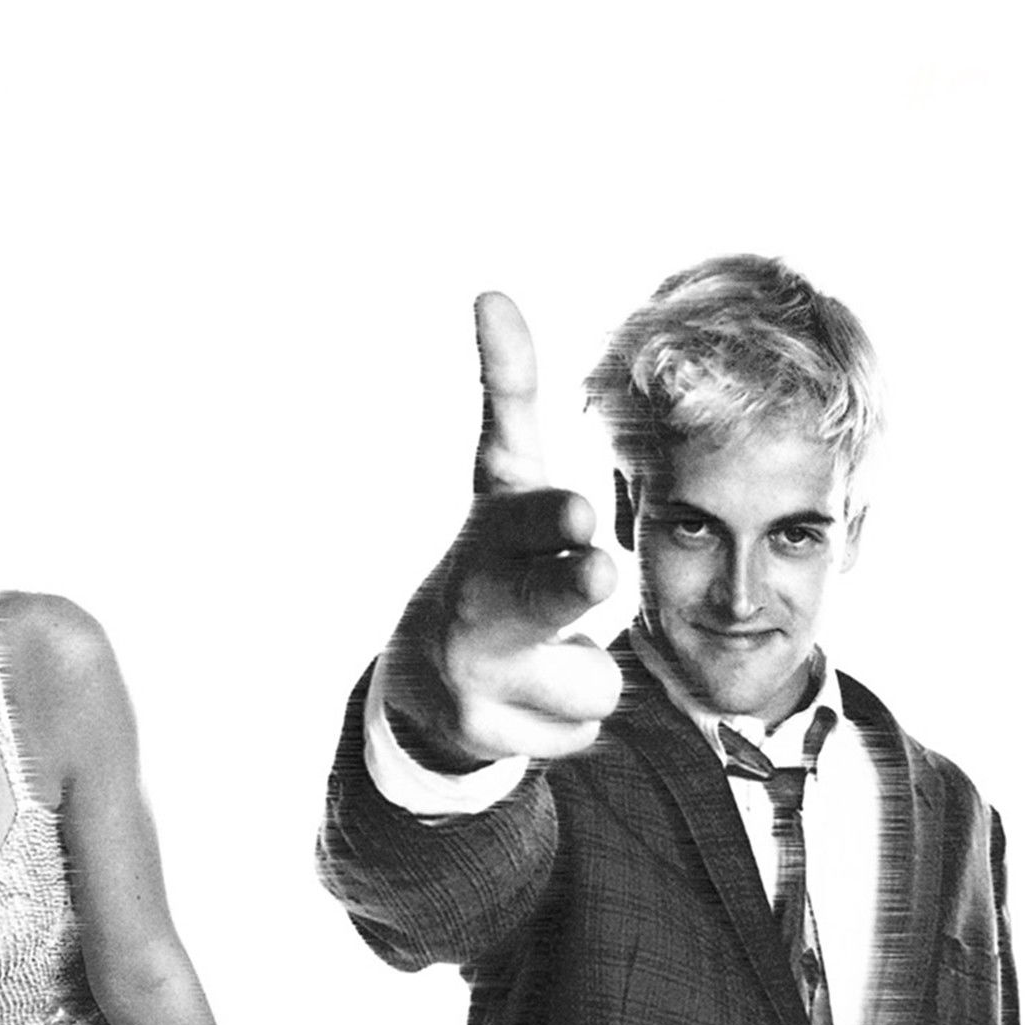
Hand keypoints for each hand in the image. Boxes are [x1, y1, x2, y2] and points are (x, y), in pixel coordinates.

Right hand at [382, 293, 626, 766]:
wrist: (426, 674)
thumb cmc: (493, 554)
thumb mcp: (500, 476)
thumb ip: (508, 391)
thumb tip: (491, 290)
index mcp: (491, 529)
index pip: (520, 516)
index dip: (549, 517)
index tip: (580, 511)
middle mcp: (473, 596)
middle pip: (532, 598)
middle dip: (566, 585)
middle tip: (598, 568)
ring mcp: (474, 670)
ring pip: (587, 680)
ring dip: (586, 671)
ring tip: (540, 654)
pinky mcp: (485, 734)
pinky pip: (579, 731)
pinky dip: (567, 720)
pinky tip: (527, 698)